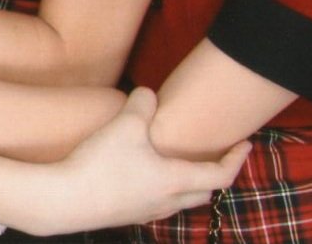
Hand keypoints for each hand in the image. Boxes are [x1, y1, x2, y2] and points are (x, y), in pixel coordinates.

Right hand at [46, 89, 249, 233]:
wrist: (66, 200)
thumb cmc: (102, 165)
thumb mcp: (125, 124)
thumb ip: (142, 104)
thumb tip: (149, 95)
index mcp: (176, 181)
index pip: (221, 175)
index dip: (237, 159)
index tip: (245, 145)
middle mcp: (167, 202)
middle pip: (203, 193)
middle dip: (213, 174)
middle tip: (213, 155)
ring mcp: (146, 213)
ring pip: (179, 201)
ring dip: (187, 184)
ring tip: (178, 163)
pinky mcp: (126, 216)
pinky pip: (155, 204)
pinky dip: (162, 190)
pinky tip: (143, 175)